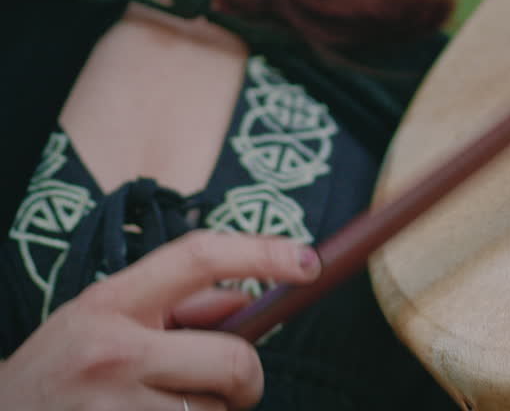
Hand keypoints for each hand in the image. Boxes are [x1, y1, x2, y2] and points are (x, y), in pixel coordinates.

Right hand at [0, 230, 320, 410]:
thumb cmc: (62, 369)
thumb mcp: (104, 319)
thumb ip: (178, 306)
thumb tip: (252, 299)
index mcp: (110, 303)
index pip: (198, 256)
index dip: (262, 253)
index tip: (308, 262)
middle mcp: (112, 351)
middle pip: (235, 359)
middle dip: (246, 380)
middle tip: (229, 388)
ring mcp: (113, 409)